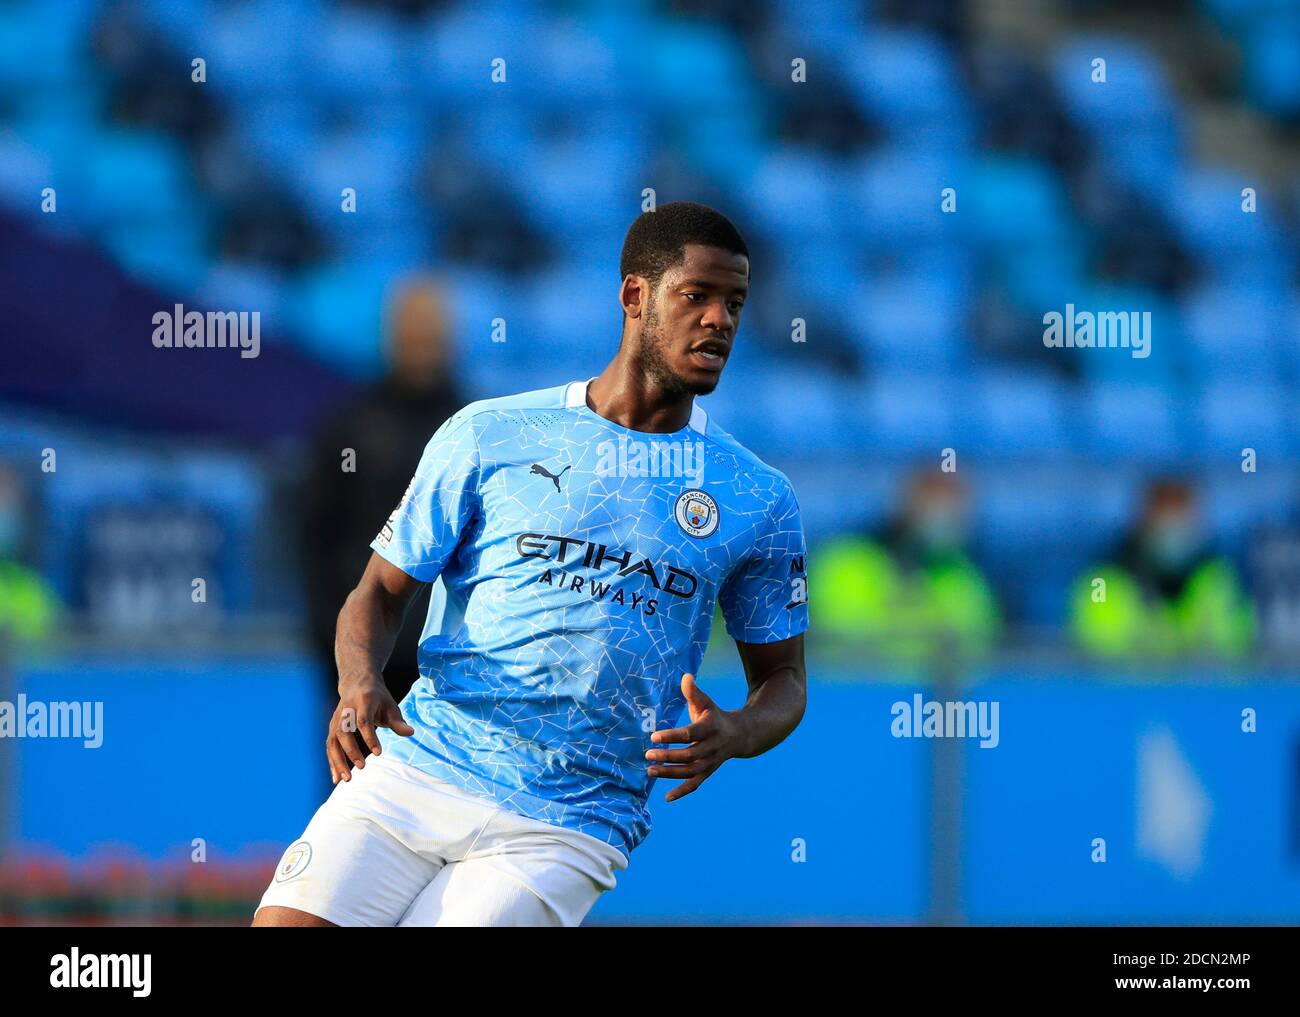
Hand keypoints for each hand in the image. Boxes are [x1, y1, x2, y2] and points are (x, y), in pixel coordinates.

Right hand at [326, 676, 413, 783]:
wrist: (357, 683)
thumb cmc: (378, 698)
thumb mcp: (390, 705)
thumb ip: (398, 721)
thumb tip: (411, 733)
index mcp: (363, 702)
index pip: (364, 721)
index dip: (370, 737)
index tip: (379, 753)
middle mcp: (346, 711)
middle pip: (344, 732)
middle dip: (351, 751)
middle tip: (362, 767)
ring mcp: (336, 720)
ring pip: (332, 741)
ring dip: (338, 761)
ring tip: (347, 779)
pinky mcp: (332, 728)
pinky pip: (329, 747)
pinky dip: (332, 763)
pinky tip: (337, 779)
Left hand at [645, 673, 750, 802]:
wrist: (740, 735)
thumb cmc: (714, 716)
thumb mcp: (706, 702)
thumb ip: (693, 692)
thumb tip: (685, 676)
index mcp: (711, 728)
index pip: (690, 734)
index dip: (672, 736)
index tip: (653, 736)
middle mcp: (712, 747)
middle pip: (689, 755)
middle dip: (668, 756)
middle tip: (647, 755)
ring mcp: (711, 762)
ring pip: (690, 772)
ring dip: (670, 773)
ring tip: (649, 771)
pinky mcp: (708, 772)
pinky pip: (696, 784)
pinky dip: (682, 792)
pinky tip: (667, 798)